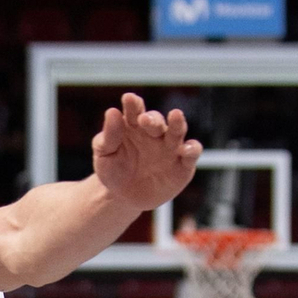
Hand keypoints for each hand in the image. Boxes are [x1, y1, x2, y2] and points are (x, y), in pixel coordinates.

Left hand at [92, 93, 202, 212]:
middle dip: (152, 119)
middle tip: (145, 119)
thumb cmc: (113, 171)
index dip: (133, 104)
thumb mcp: (105, 155)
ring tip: (175, 115)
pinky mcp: (183, 165)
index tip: (128, 99)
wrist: (123, 198)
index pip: (135, 110)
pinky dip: (191, 149)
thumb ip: (109, 135)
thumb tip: (112, 111)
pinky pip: (191, 154)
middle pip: (156, 121)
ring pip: (177, 131)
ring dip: (177, 123)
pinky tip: (185, 149)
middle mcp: (155, 133)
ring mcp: (170, 147)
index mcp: (134, 125)